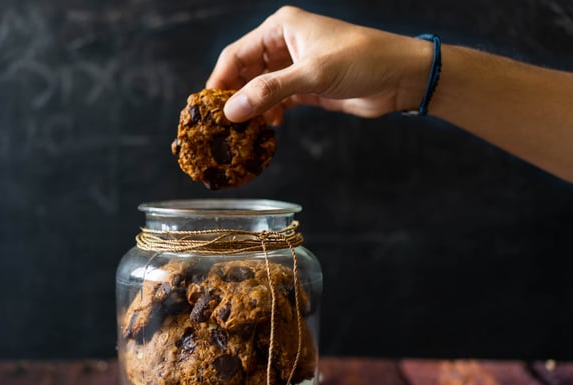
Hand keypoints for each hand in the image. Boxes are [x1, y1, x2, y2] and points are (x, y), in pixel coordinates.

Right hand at [206, 6, 432, 123]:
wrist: (402, 77)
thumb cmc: (362, 61)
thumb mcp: (312, 74)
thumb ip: (269, 92)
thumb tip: (231, 111)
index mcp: (282, 28)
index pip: (237, 54)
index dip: (219, 81)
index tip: (206, 107)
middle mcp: (285, 45)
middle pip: (245, 73)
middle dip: (234, 97)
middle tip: (222, 125)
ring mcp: (296, 67)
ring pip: (261, 89)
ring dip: (252, 109)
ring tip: (243, 131)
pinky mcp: (307, 88)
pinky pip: (278, 102)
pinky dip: (270, 115)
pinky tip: (269, 129)